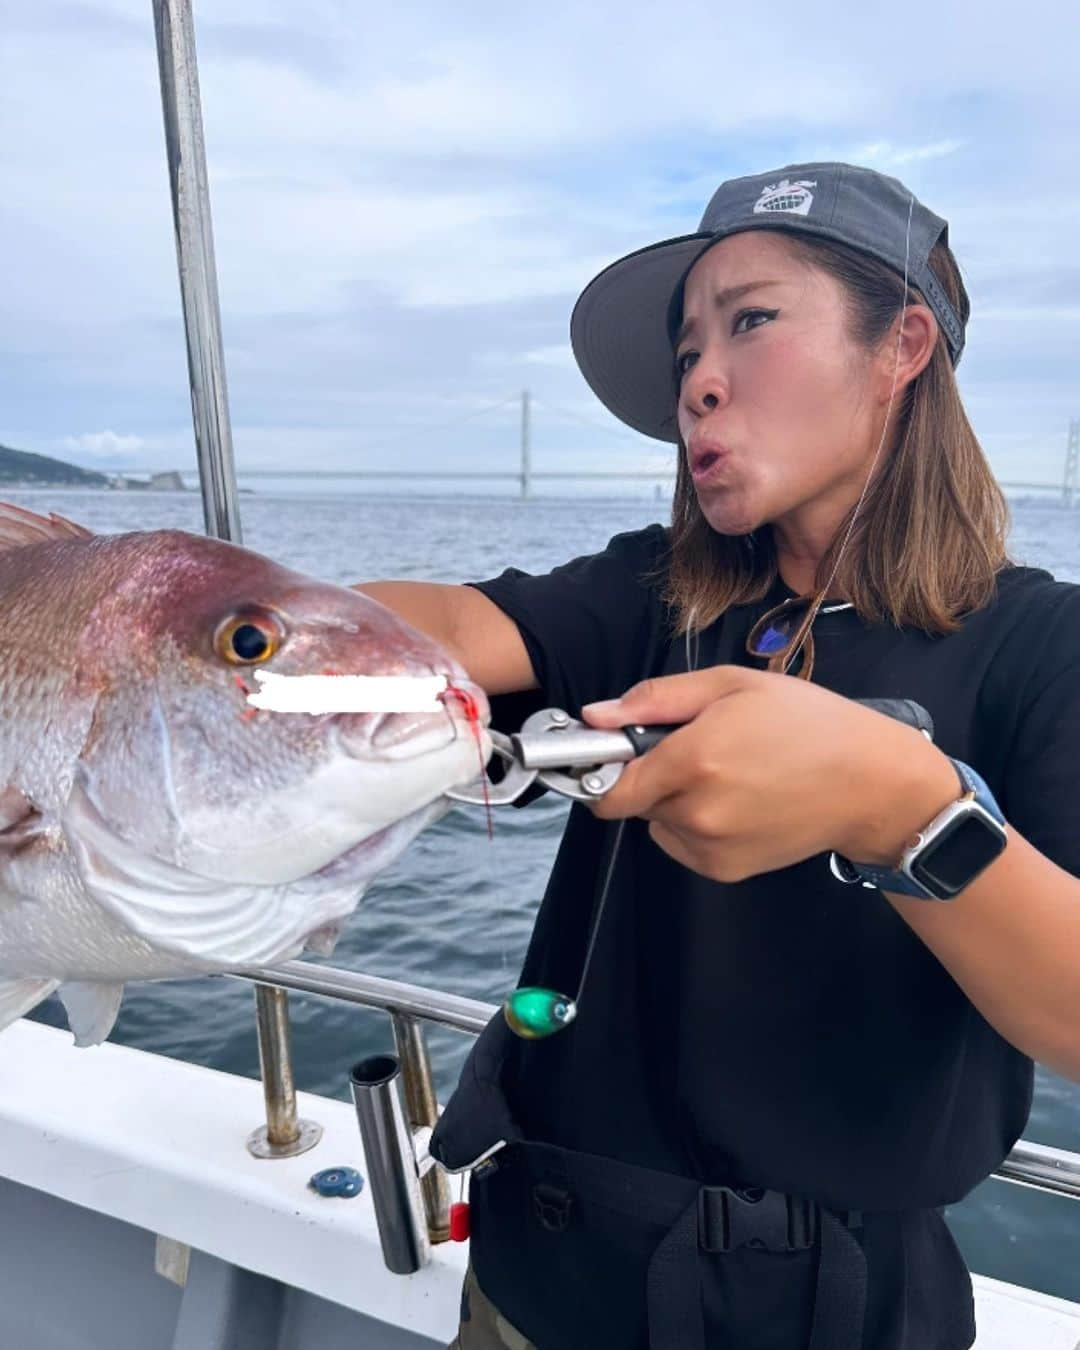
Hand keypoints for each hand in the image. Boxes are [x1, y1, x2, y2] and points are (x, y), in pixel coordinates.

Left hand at [581, 666, 957, 883]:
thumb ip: (656, 699)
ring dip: (675, 801)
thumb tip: (596, 715)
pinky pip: (683, 844)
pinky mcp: (725, 870)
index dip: (603, 768)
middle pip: (634, 801)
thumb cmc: (808, 723)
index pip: (608, 785)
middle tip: (697, 749)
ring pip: (659, 823)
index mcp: (693, 759)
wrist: (870, 783)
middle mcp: (696, 810)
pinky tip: (738, 801)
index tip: (615, 752)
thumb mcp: (732, 685)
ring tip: (728, 774)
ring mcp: (711, 846)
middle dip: (651, 776)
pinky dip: (696, 825)